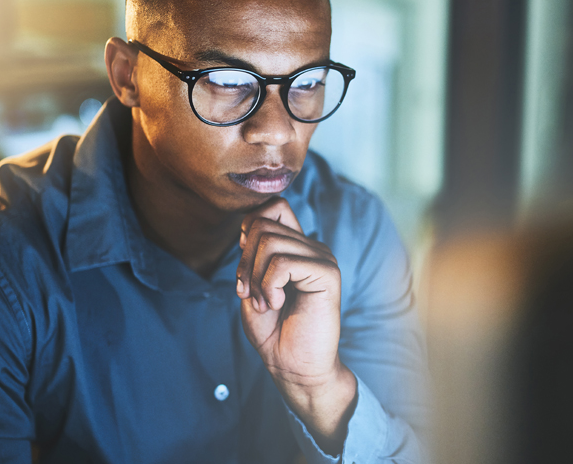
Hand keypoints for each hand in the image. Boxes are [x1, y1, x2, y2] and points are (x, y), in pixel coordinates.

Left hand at [235, 197, 356, 451]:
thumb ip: (252, 254)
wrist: (293, 366)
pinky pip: (282, 264)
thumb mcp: (252, 285)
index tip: (246, 269)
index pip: (273, 206)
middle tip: (250, 293)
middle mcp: (312, 247)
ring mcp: (322, 258)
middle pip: (263, 224)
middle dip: (244, 260)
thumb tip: (250, 228)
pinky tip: (277, 304)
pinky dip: (268, 286)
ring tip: (265, 303)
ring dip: (254, 277)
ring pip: (269, 242)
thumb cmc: (273, 331)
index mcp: (297, 247)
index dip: (250, 229)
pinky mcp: (327, 274)